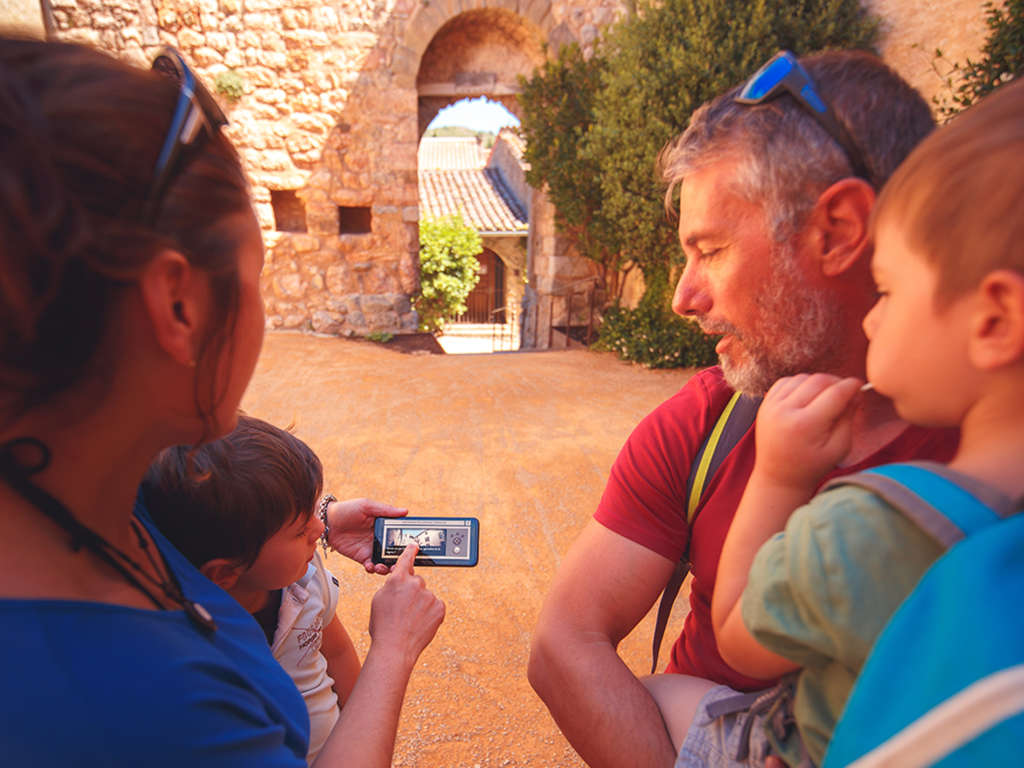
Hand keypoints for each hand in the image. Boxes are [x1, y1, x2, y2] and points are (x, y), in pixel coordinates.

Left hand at [327, 498, 407, 573]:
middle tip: (401, 564)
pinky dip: (373, 569)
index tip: (414, 547)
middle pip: (394, 552)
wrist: (327, 521)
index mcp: (384, 526)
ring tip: (384, 567)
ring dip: (387, 567)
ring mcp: (371, 549)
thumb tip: (406, 511)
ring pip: (384, 562)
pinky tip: (371, 566)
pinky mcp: (361, 557)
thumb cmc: (347, 509)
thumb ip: (385, 510)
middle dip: (399, 559)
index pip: (399, 535)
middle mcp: (380, 539)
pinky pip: (371, 566)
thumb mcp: (367, 506)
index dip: (407, 542)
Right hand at [368, 545, 445, 667]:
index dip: (411, 551)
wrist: (395, 648)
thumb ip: (391, 585)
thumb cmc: (383, 626)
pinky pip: (435, 605)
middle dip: (412, 592)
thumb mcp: (379, 600)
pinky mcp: (440, 607)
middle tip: (403, 609)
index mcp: (397, 579)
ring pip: (426, 595)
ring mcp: (429, 595)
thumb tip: (400, 580)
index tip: (415, 545)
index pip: (406, 559)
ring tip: (410, 620)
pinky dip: (430, 613)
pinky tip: (420, 623)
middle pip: (417, 581)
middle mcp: (416, 583)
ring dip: (421, 604)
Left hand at [755, 373, 862, 489]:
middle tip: (846, 393)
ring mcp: (771, 406)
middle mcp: (785, 411)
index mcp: (805, 425)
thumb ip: (848, 418)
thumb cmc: (812, 466)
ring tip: (826, 398)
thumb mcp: (839, 448)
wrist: (779, 477)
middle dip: (836, 382)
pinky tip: (808, 397)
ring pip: (802, 378)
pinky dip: (800, 384)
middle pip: (818, 380)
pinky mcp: (765, 404)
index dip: (851, 386)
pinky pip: (786, 381)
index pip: (834, 393)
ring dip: (818, 383)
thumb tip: (856, 392)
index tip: (860, 386)